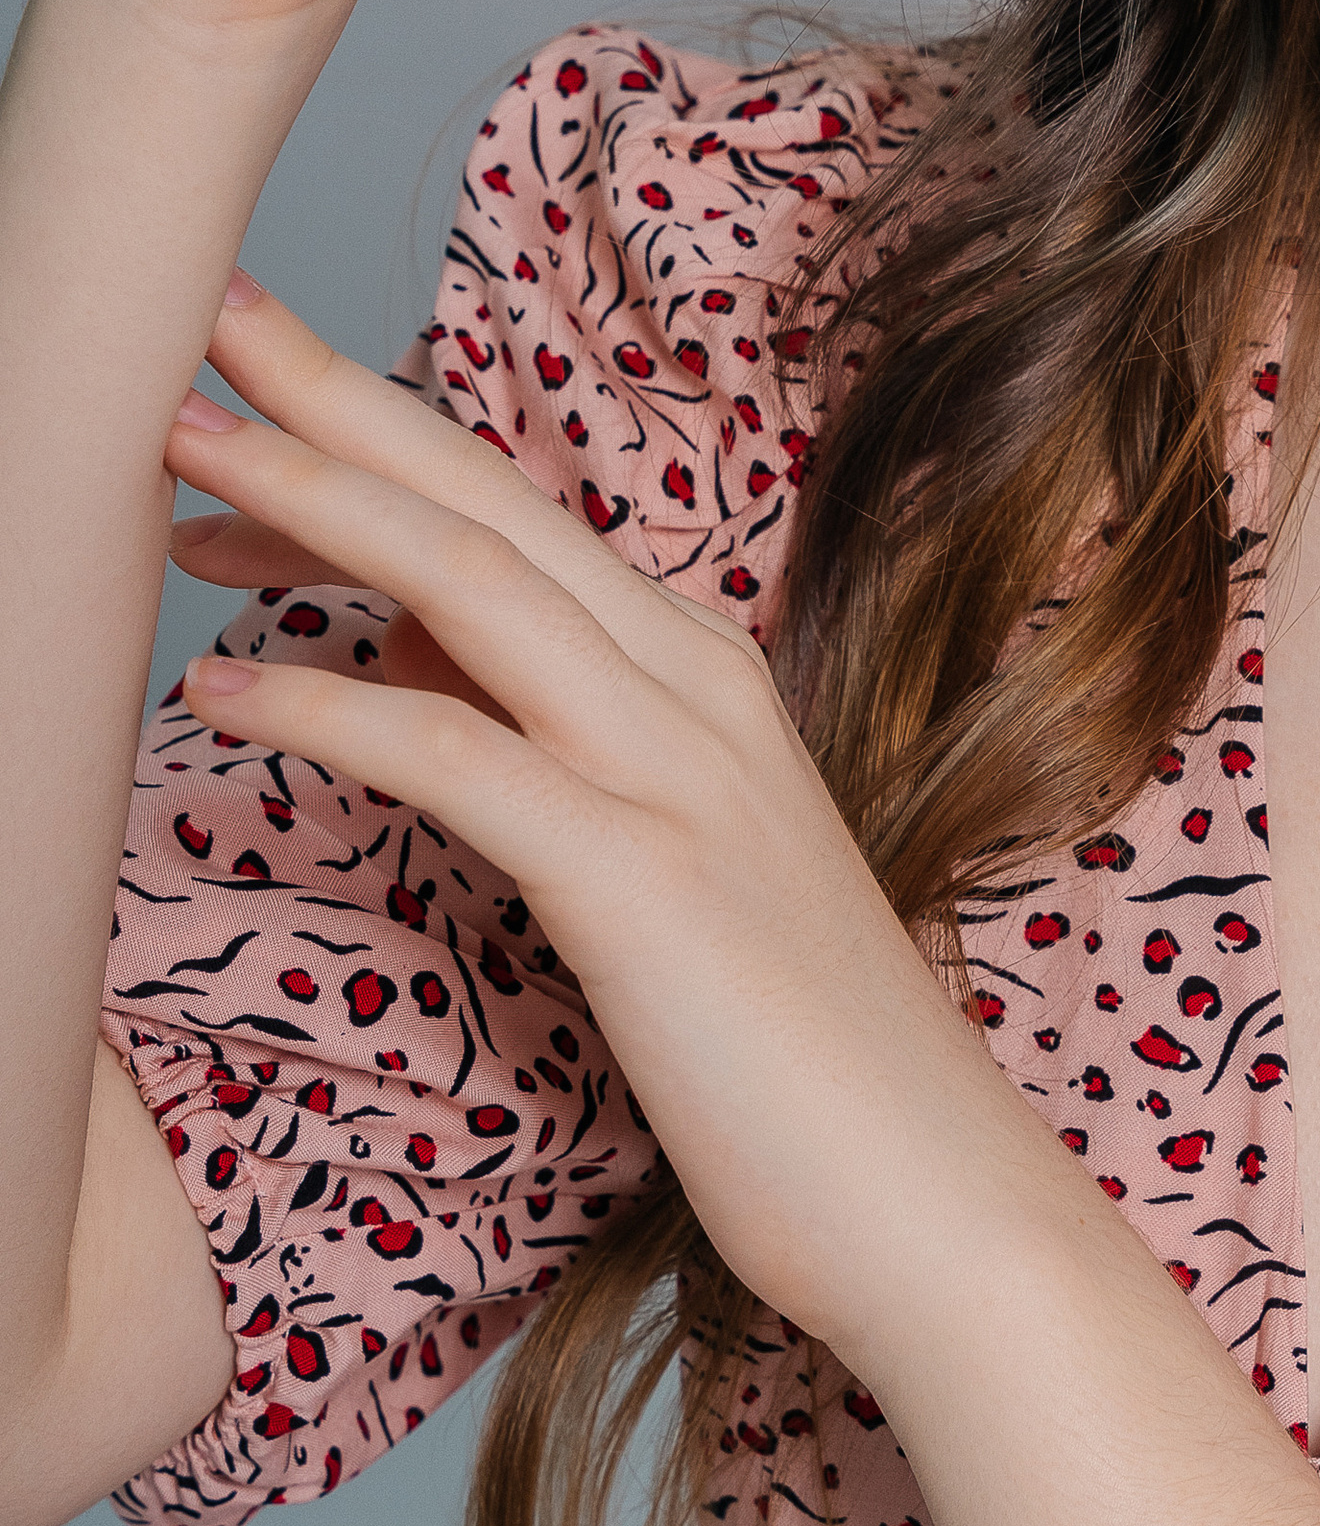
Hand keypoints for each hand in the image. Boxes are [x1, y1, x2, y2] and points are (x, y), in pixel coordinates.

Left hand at [160, 282, 976, 1343]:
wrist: (938, 1200)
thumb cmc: (797, 1061)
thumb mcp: (665, 869)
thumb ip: (551, 750)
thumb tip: (403, 660)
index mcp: (705, 676)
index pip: (510, 523)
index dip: (369, 453)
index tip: (240, 421)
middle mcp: (696, 688)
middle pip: (484, 506)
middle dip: (332, 404)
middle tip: (200, 324)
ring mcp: (679, 774)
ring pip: (467, 586)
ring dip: (312, 499)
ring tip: (175, 452)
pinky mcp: (644, 881)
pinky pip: (456, 755)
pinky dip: (327, 706)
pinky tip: (221, 692)